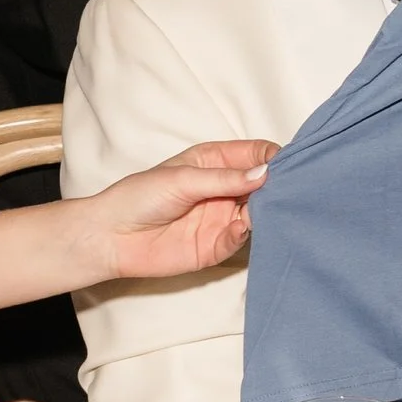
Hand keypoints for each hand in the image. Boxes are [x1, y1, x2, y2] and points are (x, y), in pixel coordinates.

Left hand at [88, 141, 275, 284]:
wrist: (111, 237)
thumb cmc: (139, 197)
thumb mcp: (183, 178)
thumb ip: (224, 178)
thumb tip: (265, 174)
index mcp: (216, 162)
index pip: (256, 155)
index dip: (274, 158)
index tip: (289, 164)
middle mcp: (224, 189)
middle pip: (264, 185)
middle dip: (278, 187)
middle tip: (289, 190)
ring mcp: (222, 218)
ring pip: (258, 214)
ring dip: (266, 212)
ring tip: (267, 209)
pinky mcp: (216, 246)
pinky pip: (240, 239)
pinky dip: (245, 234)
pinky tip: (240, 227)